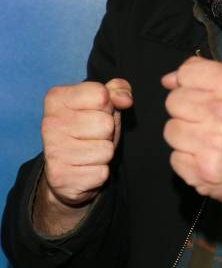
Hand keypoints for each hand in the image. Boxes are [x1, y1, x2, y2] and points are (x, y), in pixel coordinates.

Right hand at [40, 79, 132, 207]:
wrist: (66, 171)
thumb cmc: (88, 130)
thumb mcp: (103, 104)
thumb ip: (117, 91)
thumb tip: (126, 100)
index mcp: (56, 98)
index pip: (101, 95)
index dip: (108, 106)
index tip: (95, 112)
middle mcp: (50, 123)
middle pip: (106, 123)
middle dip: (108, 131)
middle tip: (93, 135)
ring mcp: (54, 151)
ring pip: (106, 149)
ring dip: (104, 152)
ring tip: (90, 151)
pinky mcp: (61, 177)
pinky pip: (102, 172)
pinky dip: (99, 171)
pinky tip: (85, 167)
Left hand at [162, 57, 221, 230]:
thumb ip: (206, 75)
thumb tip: (168, 79)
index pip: (187, 73)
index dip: (189, 84)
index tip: (200, 94)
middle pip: (174, 101)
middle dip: (186, 111)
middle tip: (206, 121)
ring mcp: (211, 143)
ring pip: (171, 130)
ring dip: (185, 137)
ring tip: (207, 141)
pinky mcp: (201, 171)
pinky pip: (175, 158)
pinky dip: (188, 161)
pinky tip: (207, 158)